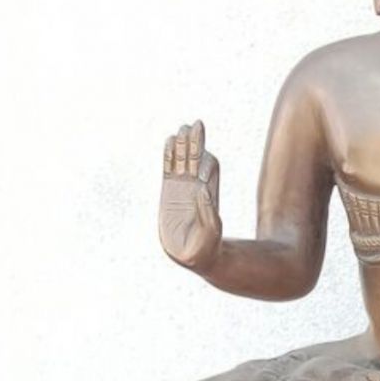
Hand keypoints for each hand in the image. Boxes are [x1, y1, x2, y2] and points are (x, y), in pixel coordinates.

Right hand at [159, 120, 221, 269]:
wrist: (192, 256)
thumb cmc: (206, 248)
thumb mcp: (211, 234)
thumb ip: (209, 214)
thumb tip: (202, 190)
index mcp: (209, 193)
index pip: (210, 168)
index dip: (206, 166)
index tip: (200, 178)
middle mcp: (197, 186)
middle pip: (197, 157)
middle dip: (196, 143)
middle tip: (196, 125)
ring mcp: (182, 187)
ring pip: (183, 159)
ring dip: (183, 144)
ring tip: (182, 129)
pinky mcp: (168, 190)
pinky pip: (168, 167)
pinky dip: (168, 154)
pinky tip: (169, 141)